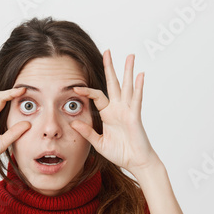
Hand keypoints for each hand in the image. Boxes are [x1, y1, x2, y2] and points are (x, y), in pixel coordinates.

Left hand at [70, 49, 160, 172]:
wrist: (135, 162)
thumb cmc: (120, 153)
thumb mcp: (99, 143)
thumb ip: (87, 132)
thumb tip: (73, 122)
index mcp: (108, 114)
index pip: (96, 96)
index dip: (86, 90)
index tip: (75, 87)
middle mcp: (118, 109)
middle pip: (113, 84)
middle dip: (110, 67)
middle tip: (108, 51)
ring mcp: (127, 111)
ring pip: (127, 86)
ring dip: (128, 71)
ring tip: (130, 56)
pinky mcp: (135, 116)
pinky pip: (136, 99)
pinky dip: (139, 87)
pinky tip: (140, 75)